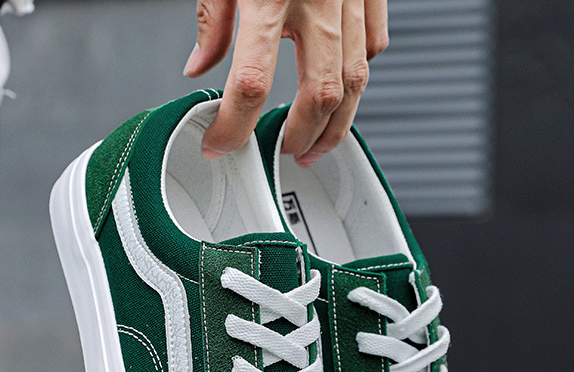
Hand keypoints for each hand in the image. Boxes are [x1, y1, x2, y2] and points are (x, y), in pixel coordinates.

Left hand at [184, 0, 387, 165]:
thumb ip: (212, 18)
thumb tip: (200, 65)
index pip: (252, 83)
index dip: (235, 126)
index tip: (220, 144)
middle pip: (319, 96)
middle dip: (302, 136)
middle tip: (285, 152)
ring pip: (355, 80)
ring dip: (337, 123)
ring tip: (318, 143)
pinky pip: (374, 42)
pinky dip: (359, 72)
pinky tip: (343, 87)